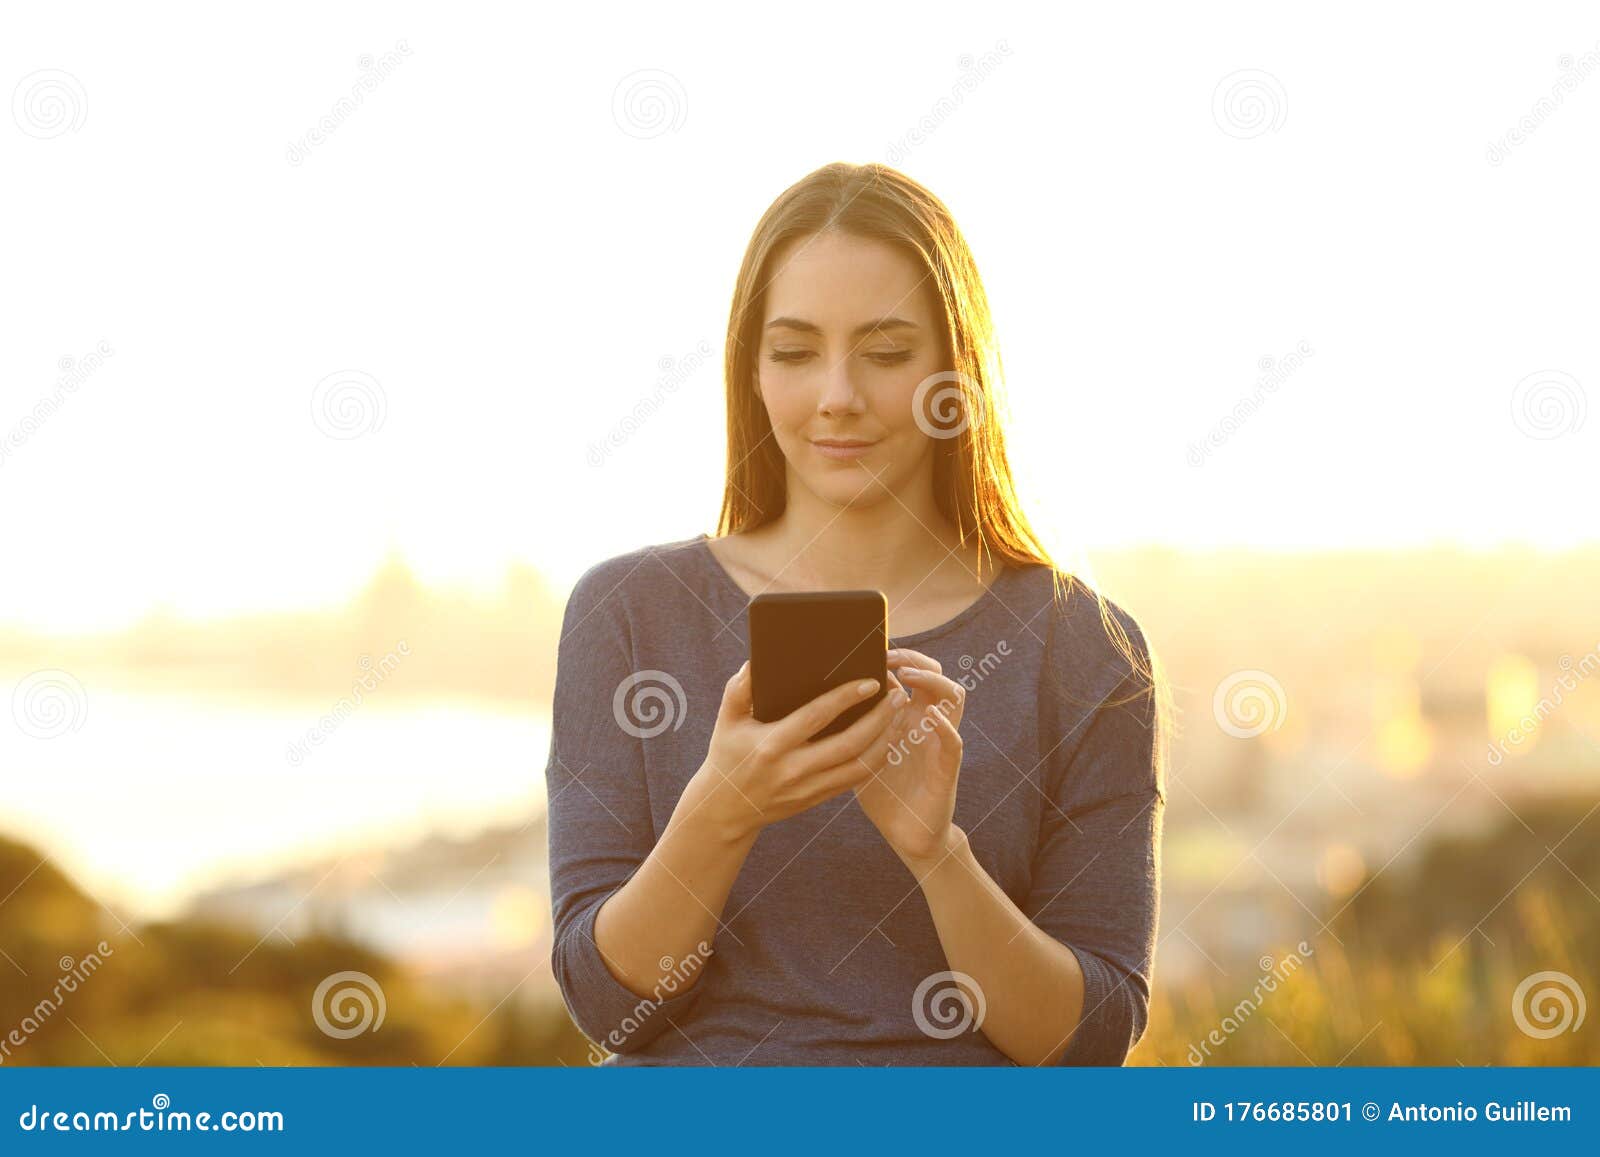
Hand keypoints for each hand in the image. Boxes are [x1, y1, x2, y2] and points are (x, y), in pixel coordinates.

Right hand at [683, 661, 911, 841]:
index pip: (816, 717)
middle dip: (879, 719)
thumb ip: (739, 689)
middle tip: (897, 695)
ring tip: (900, 715)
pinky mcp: (817, 798)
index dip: (845, 698)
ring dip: (886, 740)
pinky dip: (877, 759)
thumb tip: (756, 661)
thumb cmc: (727, 754)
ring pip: (859, 766)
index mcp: (772, 744)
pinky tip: (888, 739)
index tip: (871, 682)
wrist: (726, 809)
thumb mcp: (727, 720)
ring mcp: (808, 788)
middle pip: (848, 744)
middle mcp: (794, 769)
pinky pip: (855, 779)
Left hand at [852, 647, 966, 866]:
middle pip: (933, 674)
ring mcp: (940, 741)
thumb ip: (843, 727)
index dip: (895, 656)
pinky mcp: (947, 768)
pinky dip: (944, 725)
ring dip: (932, 682)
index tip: (869, 647)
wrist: (908, 835)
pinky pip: (953, 741)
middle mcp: (926, 722)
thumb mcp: (857, 753)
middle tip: (889, 656)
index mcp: (905, 716)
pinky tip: (928, 716)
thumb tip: (803, 700)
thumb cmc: (880, 792)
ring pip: (952, 697)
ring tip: (908, 676)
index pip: (909, 672)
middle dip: (913, 659)